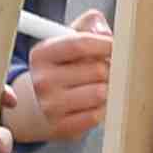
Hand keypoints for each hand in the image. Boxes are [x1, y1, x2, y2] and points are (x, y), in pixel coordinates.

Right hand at [4, 18, 113, 145]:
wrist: (37, 105)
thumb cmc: (62, 67)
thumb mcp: (68, 39)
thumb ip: (90, 25)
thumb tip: (106, 34)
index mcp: (42, 54)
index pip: (81, 44)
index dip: (106, 44)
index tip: (116, 46)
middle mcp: (42, 80)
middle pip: (97, 69)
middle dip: (109, 68)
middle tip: (106, 70)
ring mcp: (50, 106)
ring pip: (100, 93)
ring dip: (108, 89)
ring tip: (100, 86)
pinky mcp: (61, 127)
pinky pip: (96, 115)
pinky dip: (101, 109)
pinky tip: (94, 104)